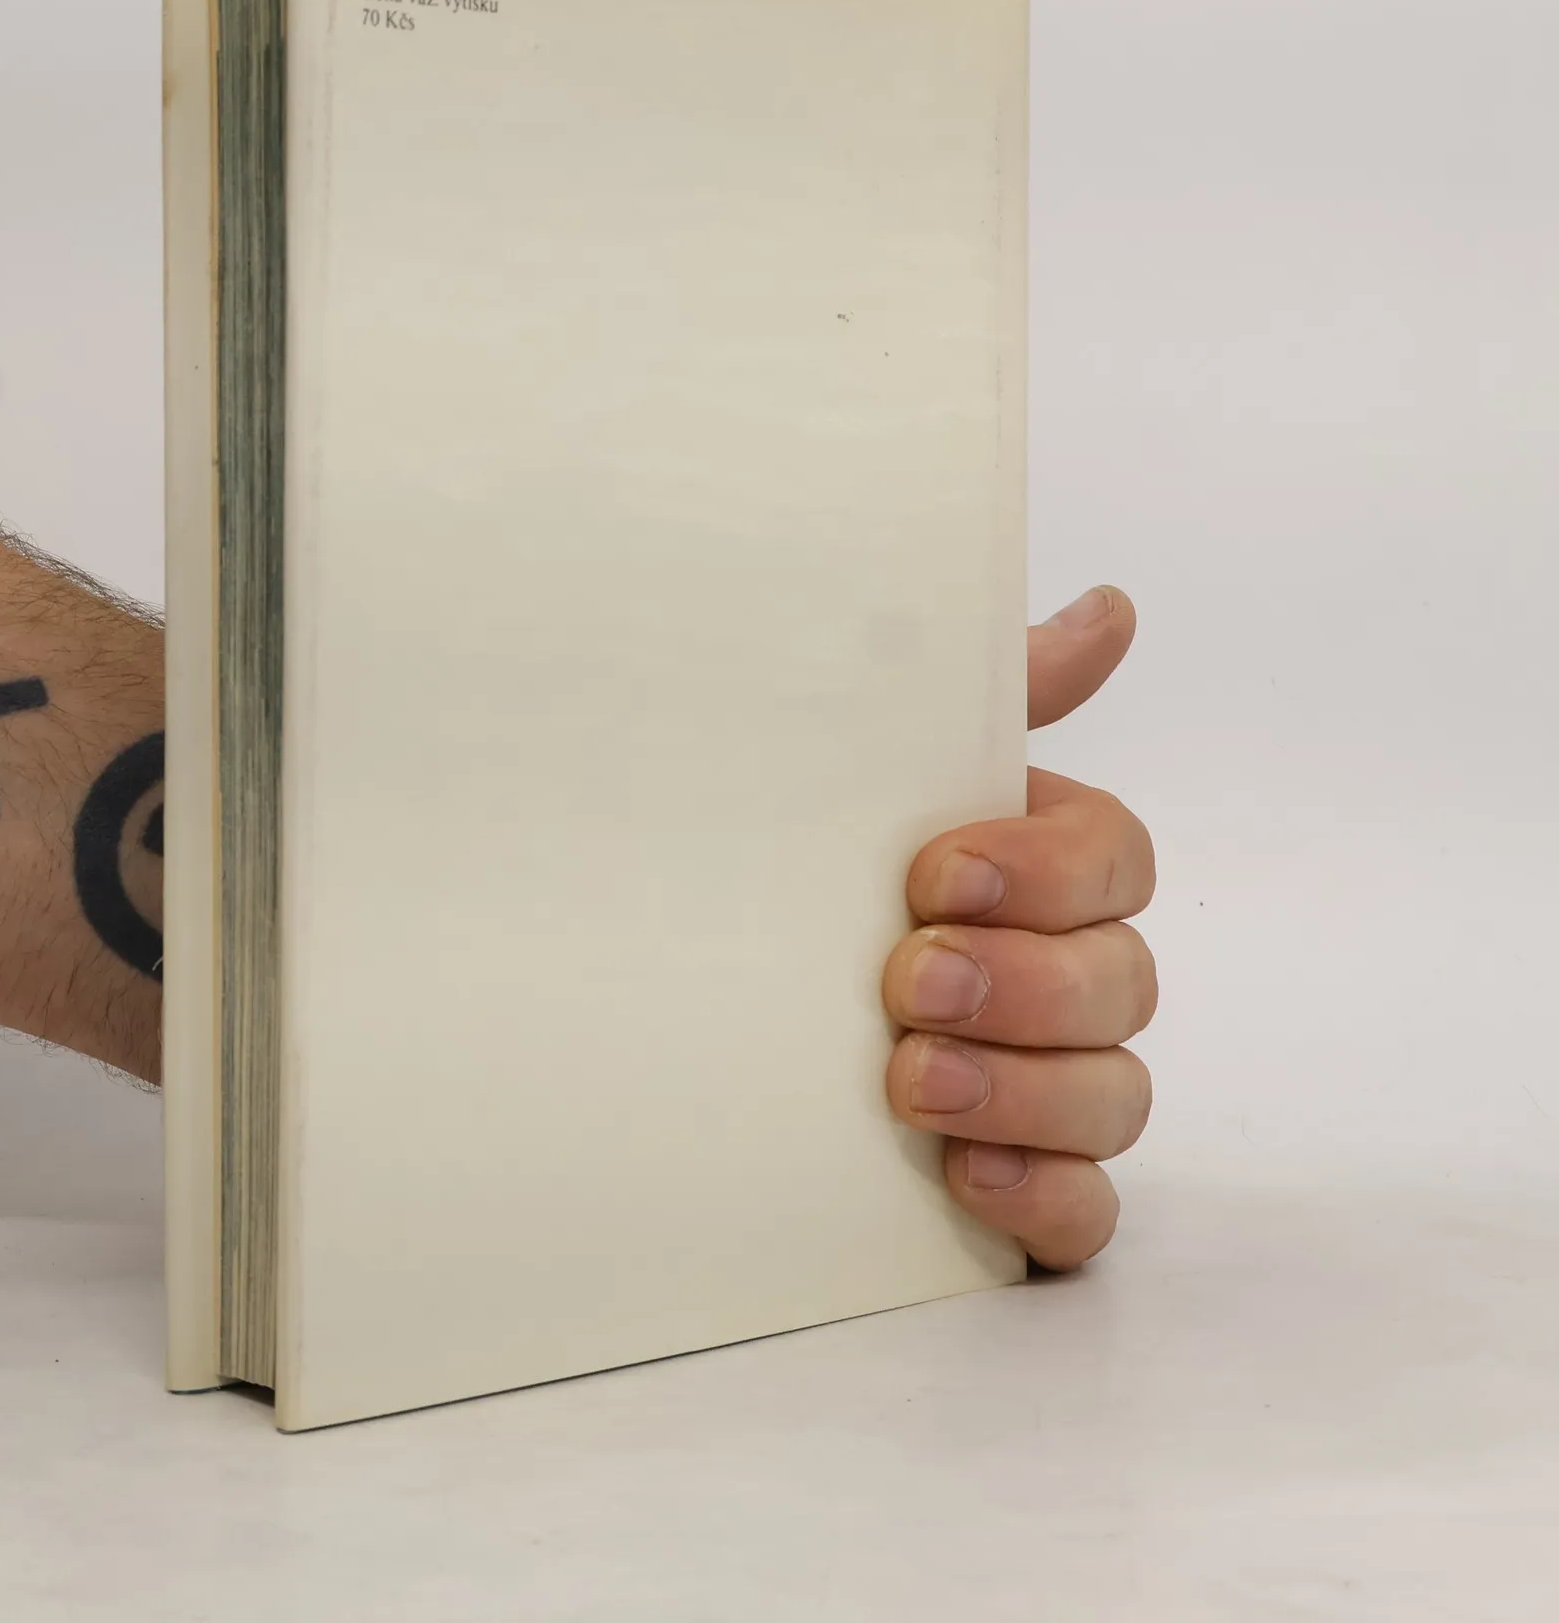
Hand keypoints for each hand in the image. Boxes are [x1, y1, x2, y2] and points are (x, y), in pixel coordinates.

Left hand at [883, 586, 1153, 1269]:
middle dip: (1026, 984)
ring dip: (1027, 1089)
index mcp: (1039, 869)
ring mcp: (1054, 1088)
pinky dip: (1045, 1196)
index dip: (1044, 870)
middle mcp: (1066, 975)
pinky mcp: (1028, 1188)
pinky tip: (967, 1176)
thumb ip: (997, 694)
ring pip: (1118, 1097)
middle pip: (1126, 982)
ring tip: (914, 1083)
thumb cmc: (816, 871)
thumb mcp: (876, 773)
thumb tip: (1111, 608)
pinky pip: (1089, 1214)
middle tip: (909, 982)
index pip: (1116, 857)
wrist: (696, 1007)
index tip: (933, 872)